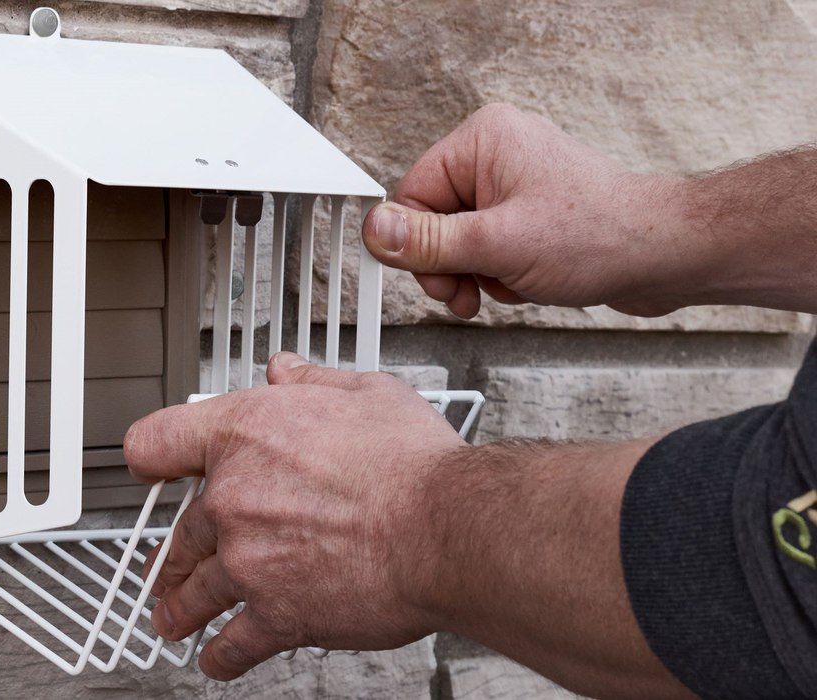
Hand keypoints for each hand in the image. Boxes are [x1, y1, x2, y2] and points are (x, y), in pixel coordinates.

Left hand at [123, 352, 463, 679]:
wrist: (444, 528)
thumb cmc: (413, 463)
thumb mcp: (364, 393)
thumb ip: (312, 383)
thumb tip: (285, 373)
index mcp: (243, 435)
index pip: (159, 441)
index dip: (150, 458)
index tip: (146, 472)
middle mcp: (232, 498)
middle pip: (180, 530)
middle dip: (171, 555)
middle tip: (168, 568)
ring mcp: (247, 560)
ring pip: (195, 590)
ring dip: (180, 609)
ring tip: (172, 620)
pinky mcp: (275, 613)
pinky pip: (233, 643)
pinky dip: (221, 657)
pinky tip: (216, 659)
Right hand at [362, 103, 698, 318]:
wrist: (666, 256)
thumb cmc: (602, 235)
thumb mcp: (498, 245)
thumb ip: (429, 241)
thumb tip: (376, 231)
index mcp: (484, 141)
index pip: (412, 194)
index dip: (416, 243)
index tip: (433, 277)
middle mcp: (496, 155)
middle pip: (433, 219)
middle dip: (449, 264)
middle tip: (466, 290)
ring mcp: (514, 184)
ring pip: (458, 239)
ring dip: (474, 273)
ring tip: (504, 284)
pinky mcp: (529, 213)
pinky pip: (486, 247)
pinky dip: (497, 272)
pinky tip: (523, 280)